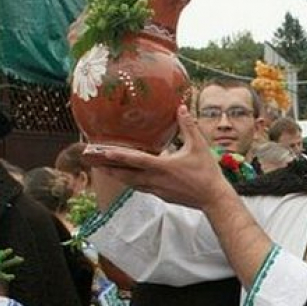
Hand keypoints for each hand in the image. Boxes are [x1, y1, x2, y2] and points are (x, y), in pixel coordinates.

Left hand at [83, 105, 233, 210]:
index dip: (117, 156)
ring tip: (104, 169)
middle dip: (109, 169)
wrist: (213, 199)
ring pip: (131, 183)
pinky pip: (141, 188)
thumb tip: (180, 107)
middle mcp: (155, 180)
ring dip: (118, 176)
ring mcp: (157, 190)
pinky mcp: (161, 196)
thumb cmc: (207, 173)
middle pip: (126, 175)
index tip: (102, 152)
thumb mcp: (199, 146)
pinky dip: (131, 182)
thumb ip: (188, 126)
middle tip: (93, 162)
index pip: (135, 160)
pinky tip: (128, 178)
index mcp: (162, 167)